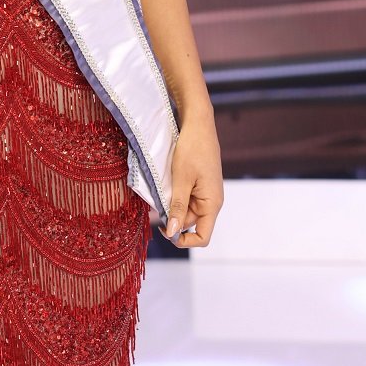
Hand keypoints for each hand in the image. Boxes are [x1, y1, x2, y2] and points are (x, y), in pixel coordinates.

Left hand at [159, 110, 223, 248]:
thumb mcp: (181, 180)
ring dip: (172, 207)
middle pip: (191, 224)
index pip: (202, 237)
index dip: (184, 241)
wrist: (198, 124)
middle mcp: (211, 202)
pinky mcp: (199, 184)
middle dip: (173, 220)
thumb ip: (177, 207)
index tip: (165, 229)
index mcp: (212, 204)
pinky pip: (186, 198)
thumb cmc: (192, 150)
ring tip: (158, 195)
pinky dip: (174, 197)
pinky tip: (164, 187)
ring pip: (186, 211)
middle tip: (153, 208)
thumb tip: (173, 233)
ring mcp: (205, 193)